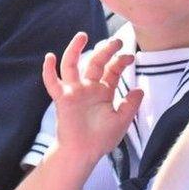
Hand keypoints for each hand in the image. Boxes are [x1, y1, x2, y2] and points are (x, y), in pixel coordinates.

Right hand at [42, 32, 142, 162]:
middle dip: (106, 50)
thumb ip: (131, 105)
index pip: (112, 70)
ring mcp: (74, 91)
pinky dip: (49, 71)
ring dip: (75, 50)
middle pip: (96, 62)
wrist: (83, 153)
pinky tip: (49, 57)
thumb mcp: (121, 121)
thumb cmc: (101, 139)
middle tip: (117, 41)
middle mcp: (88, 88)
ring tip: (82, 35)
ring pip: (72, 65)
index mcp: (103, 91)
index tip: (130, 56)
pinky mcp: (62, 99)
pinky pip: (53, 83)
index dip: (121, 61)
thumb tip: (140, 89)